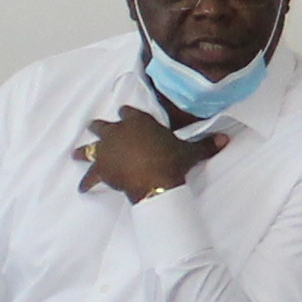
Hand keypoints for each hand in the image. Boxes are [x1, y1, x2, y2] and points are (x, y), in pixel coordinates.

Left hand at [81, 102, 213, 201]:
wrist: (154, 178)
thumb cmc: (170, 160)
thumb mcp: (189, 152)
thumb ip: (205, 144)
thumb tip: (226, 139)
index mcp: (138, 122)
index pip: (129, 113)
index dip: (128, 115)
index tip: (126, 114)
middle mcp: (118, 132)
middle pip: (102, 126)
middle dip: (99, 128)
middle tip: (95, 128)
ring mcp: (106, 150)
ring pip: (89, 147)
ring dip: (83, 151)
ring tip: (75, 154)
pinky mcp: (101, 169)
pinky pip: (89, 176)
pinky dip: (86, 182)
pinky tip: (82, 188)